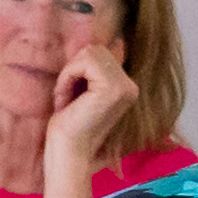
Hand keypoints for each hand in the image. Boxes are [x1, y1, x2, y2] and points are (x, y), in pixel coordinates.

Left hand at [36, 57, 141, 197]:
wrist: (68, 153)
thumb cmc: (68, 126)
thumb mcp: (82, 91)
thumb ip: (93, 71)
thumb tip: (106, 43)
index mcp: (126, 87)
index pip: (100, 53)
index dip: (77, 71)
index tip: (72, 98)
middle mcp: (130, 86)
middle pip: (95, 49)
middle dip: (73, 70)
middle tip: (68, 98)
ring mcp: (124, 87)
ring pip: (89, 53)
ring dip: (69, 74)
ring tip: (68, 100)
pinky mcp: (113, 88)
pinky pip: (83, 62)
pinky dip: (67, 77)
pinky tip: (67, 100)